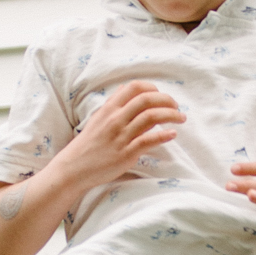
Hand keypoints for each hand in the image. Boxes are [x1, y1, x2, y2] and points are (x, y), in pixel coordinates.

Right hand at [67, 78, 186, 187]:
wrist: (74, 168)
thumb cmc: (89, 144)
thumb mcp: (98, 118)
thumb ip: (114, 104)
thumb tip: (126, 88)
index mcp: (109, 108)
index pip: (135, 87)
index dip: (153, 88)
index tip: (162, 95)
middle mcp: (116, 119)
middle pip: (147, 99)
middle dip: (167, 100)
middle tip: (176, 106)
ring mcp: (121, 136)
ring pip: (151, 117)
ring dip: (171, 115)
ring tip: (181, 118)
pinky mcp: (126, 153)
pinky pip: (148, 140)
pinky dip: (163, 135)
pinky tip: (172, 134)